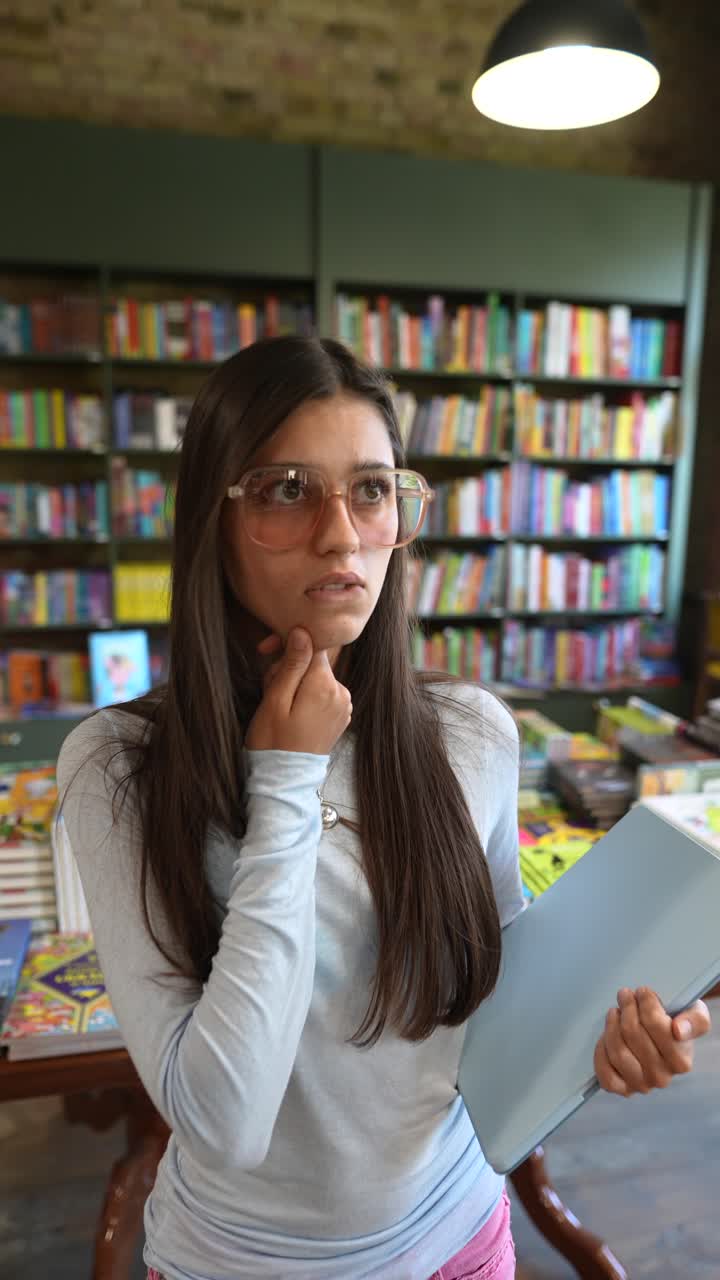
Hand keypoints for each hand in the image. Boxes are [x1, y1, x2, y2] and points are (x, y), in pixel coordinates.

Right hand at [245, 627, 351, 754]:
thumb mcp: (275, 700)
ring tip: (277, 703)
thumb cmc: (273, 741)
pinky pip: (322, 692)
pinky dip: (305, 695)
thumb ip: (292, 664)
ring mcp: (344, 705)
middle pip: (314, 661)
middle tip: (268, 688)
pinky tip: (290, 711)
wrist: (284, 780)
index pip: (313, 644)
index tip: (267, 650)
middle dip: (289, 668)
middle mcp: (341, 692)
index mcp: (325, 685)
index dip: (289, 643)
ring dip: (295, 682)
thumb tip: (304, 632)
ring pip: (316, 676)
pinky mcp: (340, 715)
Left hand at [594, 987, 711, 1097]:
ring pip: (616, 1050)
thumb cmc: (677, 1024)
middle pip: (632, 1033)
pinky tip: (607, 1036)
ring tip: (615, 1011)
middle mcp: (662, 1077)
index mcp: (681, 1061)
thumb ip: (695, 1020)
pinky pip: (604, 1071)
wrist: (664, 1042)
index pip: (656, 1025)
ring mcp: (640, 1085)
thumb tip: (678, 1030)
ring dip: (612, 1024)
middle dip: (627, 1008)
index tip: (643, 991)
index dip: (645, 1003)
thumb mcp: (695, 1015)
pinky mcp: (621, 1088)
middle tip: (625, 995)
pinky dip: (601, 1050)